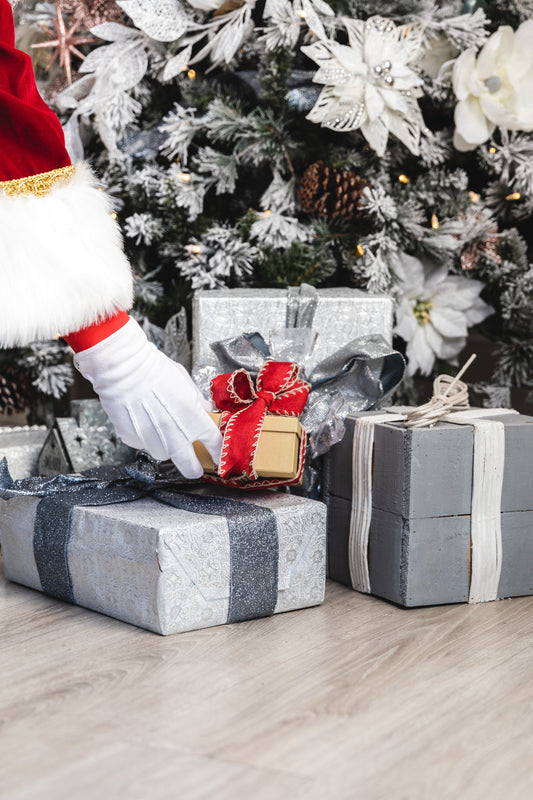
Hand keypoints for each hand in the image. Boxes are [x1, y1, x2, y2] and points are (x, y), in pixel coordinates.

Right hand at [73, 318, 221, 478]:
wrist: (125, 369)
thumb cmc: (155, 370)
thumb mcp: (186, 382)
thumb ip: (197, 401)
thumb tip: (204, 410)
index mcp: (194, 419)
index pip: (214, 444)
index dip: (217, 452)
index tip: (217, 454)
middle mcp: (176, 435)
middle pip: (190, 467)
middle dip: (194, 468)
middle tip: (194, 465)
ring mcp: (154, 440)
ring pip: (164, 456)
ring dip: (166, 448)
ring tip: (162, 430)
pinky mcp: (134, 439)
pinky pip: (144, 445)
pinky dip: (145, 438)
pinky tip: (143, 421)